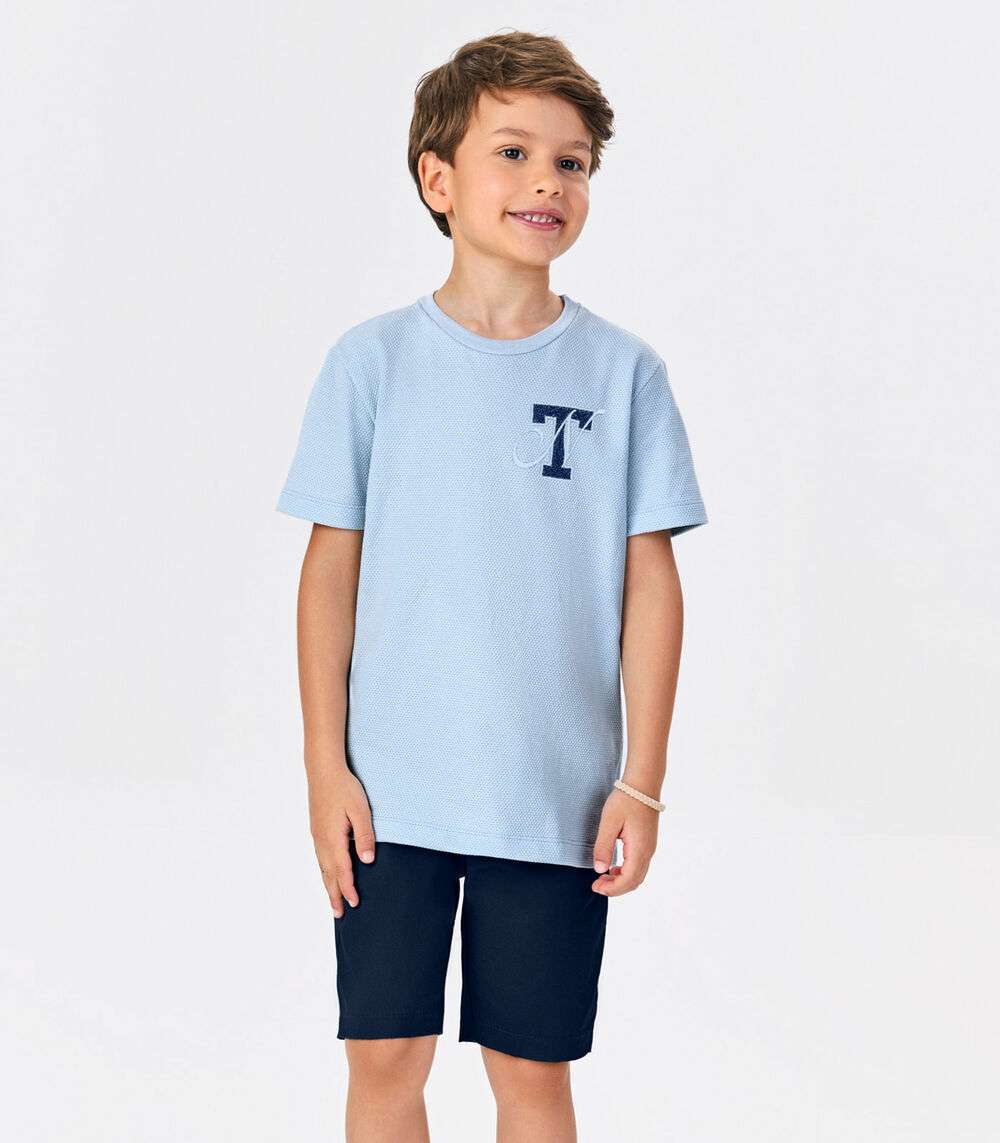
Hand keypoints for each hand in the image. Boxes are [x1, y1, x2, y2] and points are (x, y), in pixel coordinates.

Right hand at [308, 768, 376, 917]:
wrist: (323, 770)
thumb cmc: (344, 788)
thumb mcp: (360, 810)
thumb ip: (365, 835)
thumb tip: (367, 860)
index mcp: (332, 839)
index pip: (342, 871)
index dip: (348, 889)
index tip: (354, 904)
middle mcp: (322, 841)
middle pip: (328, 874)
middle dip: (334, 895)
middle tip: (339, 915)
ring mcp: (317, 836)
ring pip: (322, 867)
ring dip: (328, 885)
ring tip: (333, 901)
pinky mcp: (317, 830)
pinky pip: (320, 858)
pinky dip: (324, 871)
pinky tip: (328, 874)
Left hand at [591, 787, 658, 896]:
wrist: (643, 784)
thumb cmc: (626, 800)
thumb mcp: (609, 822)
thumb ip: (604, 847)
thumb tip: (600, 870)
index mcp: (639, 849)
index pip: (628, 880)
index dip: (612, 889)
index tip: (595, 887)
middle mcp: (648, 852)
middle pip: (635, 881)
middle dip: (616, 888)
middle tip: (596, 885)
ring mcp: (649, 848)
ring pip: (638, 875)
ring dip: (621, 881)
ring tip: (602, 877)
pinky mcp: (647, 843)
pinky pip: (639, 865)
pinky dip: (626, 872)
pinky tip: (613, 867)